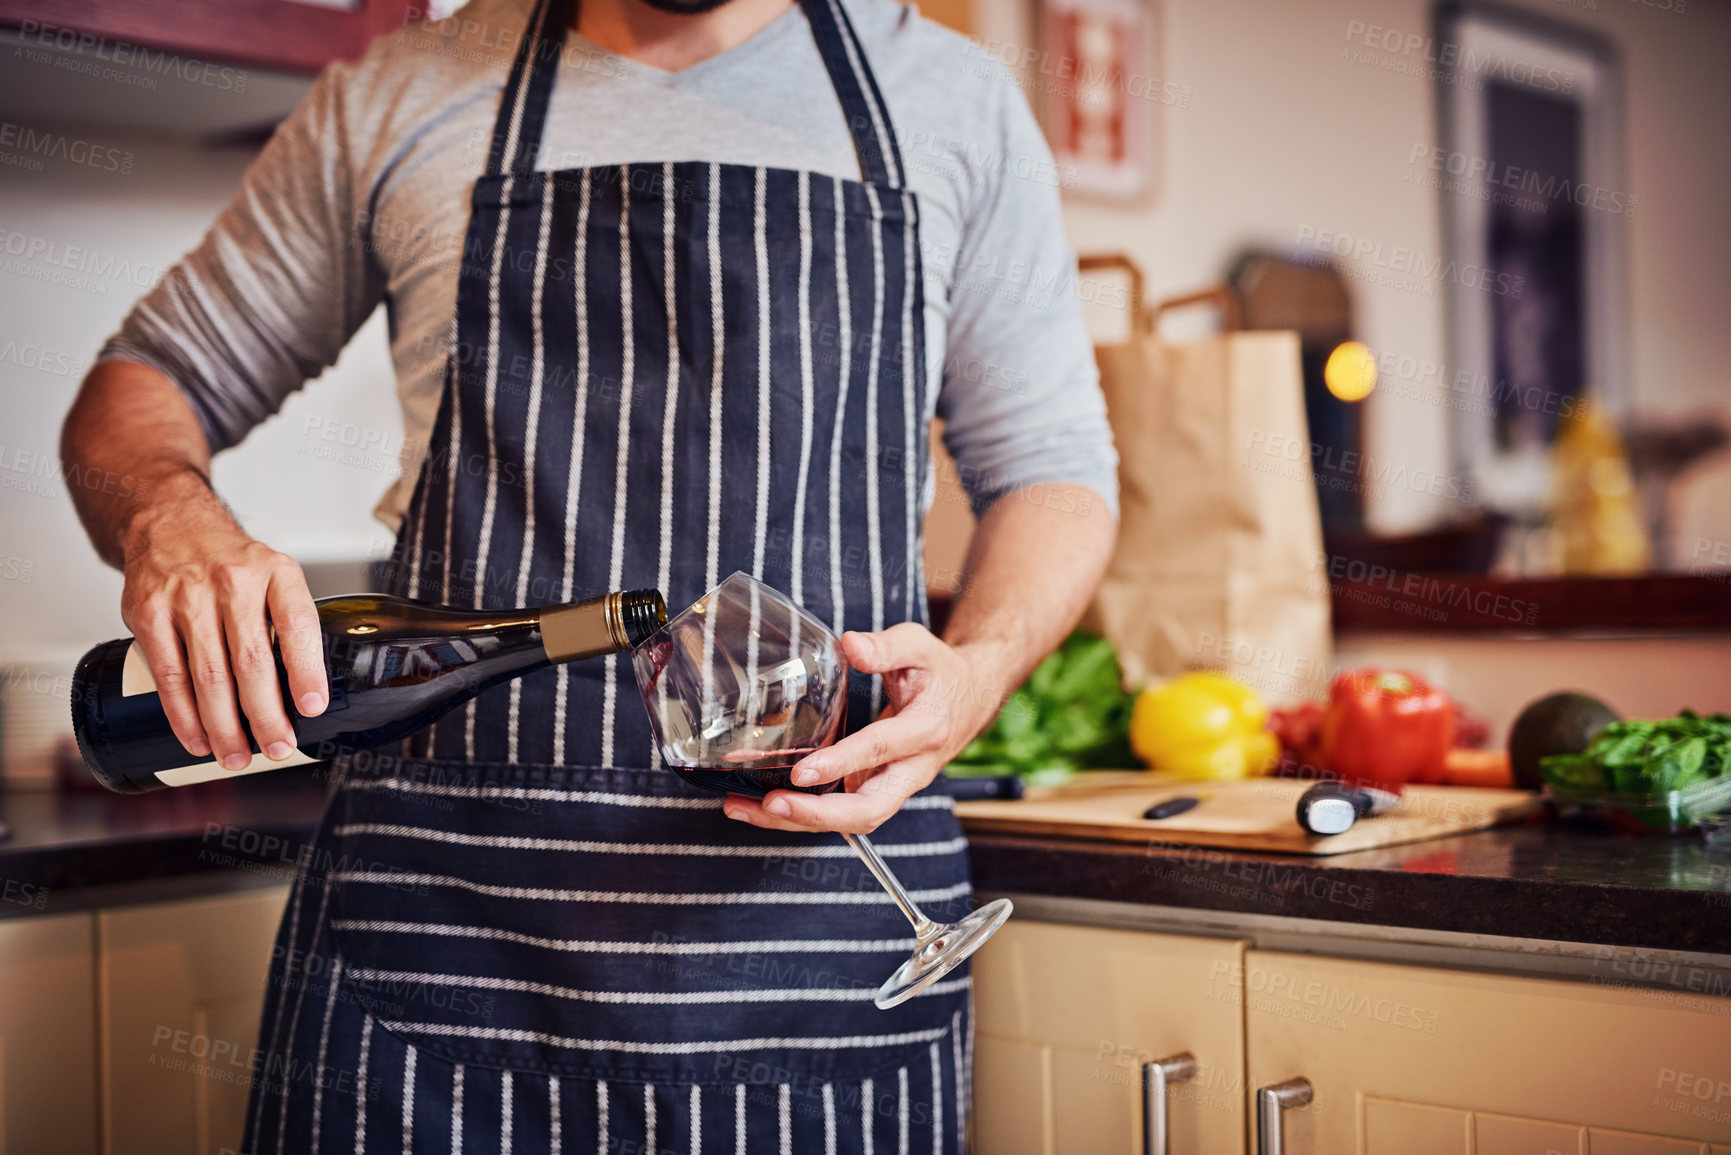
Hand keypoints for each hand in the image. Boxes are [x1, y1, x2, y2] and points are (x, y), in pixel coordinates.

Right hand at [118, 473, 325, 769]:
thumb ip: (288, 622)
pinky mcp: (148, 613)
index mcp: (275, 572)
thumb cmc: (230, 561)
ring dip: (224, 726)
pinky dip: (184, 716)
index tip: (312, 709)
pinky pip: (169, 676)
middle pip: (251, 662)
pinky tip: (198, 739)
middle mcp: (232, 582)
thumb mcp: (274, 574)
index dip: (306, 671)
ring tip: (238, 756)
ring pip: (208, 677)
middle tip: (277, 747)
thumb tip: (306, 692)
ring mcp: (186, 597)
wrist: (169, 524)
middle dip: (266, 715)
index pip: (297, 624)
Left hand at [722, 623, 1004, 834]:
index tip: (802, 772)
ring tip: (746, 810)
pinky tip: (759, 807)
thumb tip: (850, 644)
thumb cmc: (940, 671)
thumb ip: (886, 646)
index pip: (880, 750)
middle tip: (771, 805)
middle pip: (870, 809)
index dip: (841, 763)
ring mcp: (897, 786)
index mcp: (925, 729)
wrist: (970, 698)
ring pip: (854, 820)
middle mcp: (913, 768)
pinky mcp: (879, 790)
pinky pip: (844, 813)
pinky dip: (803, 815)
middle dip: (819, 815)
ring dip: (800, 822)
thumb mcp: (919, 645)